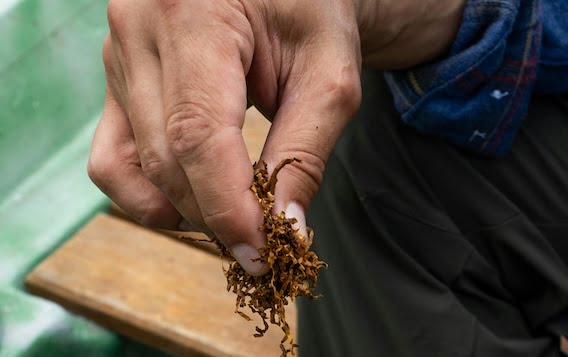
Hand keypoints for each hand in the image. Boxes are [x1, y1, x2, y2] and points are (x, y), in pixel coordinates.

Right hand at [88, 0, 465, 274]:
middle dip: (215, 215)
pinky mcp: (118, 80)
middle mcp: (140, 31)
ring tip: (235, 216)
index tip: (261, 251)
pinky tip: (192, 201)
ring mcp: (119, 55)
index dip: (227, 205)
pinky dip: (147, 194)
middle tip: (262, 244)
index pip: (196, 134)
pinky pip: (111, 158)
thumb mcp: (329, 74)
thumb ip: (306, 150)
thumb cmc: (311, 13)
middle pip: (165, 157)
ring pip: (134, 165)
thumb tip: (283, 229)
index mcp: (194, 15)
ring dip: (185, 209)